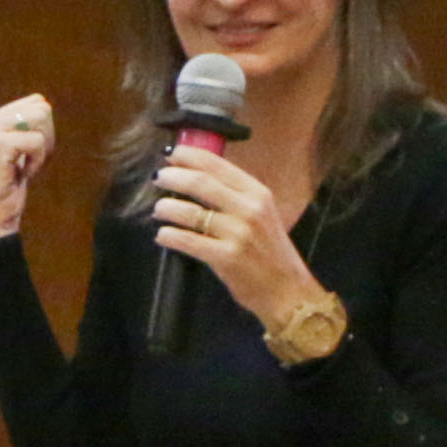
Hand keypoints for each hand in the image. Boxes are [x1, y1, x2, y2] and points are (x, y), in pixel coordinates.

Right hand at [0, 96, 59, 250]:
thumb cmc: (6, 187)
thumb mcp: (14, 151)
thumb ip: (22, 125)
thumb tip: (44, 104)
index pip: (35, 102)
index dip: (44, 129)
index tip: (29, 153)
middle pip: (42, 108)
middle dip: (47, 137)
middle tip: (31, 161)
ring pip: (42, 119)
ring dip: (43, 148)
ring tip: (25, 167)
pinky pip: (38, 141)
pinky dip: (38, 161)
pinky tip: (23, 175)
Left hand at [150, 142, 328, 331]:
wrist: (288, 291)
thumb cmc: (270, 253)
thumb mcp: (262, 214)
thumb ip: (235, 196)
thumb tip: (196, 177)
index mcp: (258, 193)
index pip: (217, 164)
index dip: (189, 156)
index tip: (171, 155)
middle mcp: (249, 209)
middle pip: (200, 182)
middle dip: (172, 177)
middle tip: (158, 178)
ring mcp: (238, 233)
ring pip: (189, 212)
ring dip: (166, 208)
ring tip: (159, 210)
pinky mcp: (227, 257)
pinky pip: (188, 241)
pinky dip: (169, 236)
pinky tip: (162, 235)